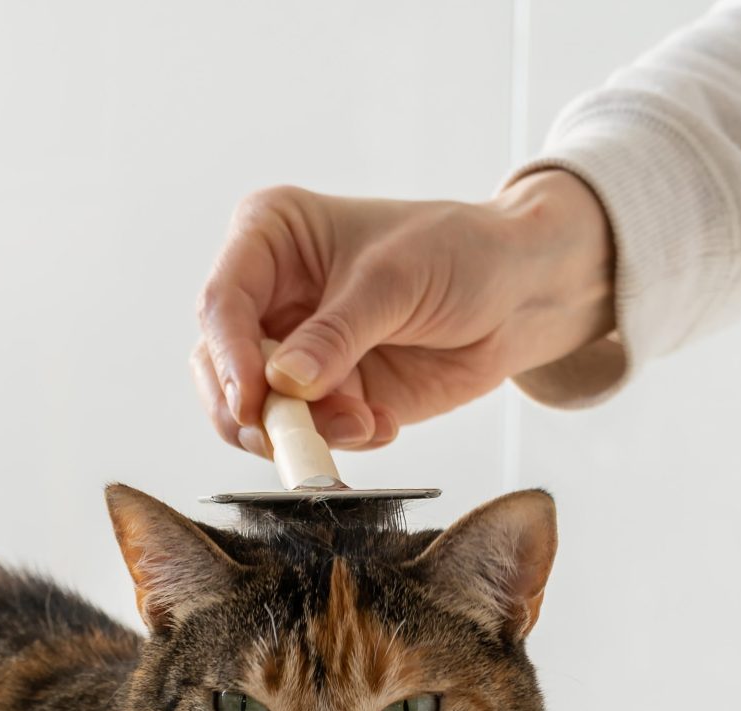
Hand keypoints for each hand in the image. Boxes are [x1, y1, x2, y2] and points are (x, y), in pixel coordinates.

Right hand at [193, 171, 614, 455]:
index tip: (253, 402)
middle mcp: (269, 297)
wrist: (521, 294)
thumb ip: (336, 335)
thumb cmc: (460, 253)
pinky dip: (339, 442)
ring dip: (302, 432)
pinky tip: (381, 423)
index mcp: (269, 239)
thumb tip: (282, 384)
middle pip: (219, 368)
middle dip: (252, 411)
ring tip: (362, 423)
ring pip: (254, 413)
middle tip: (291, 440)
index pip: (221, 303)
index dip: (228, 358)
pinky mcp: (327, 395)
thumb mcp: (396, 282)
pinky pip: (308, 436)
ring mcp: (295, 351)